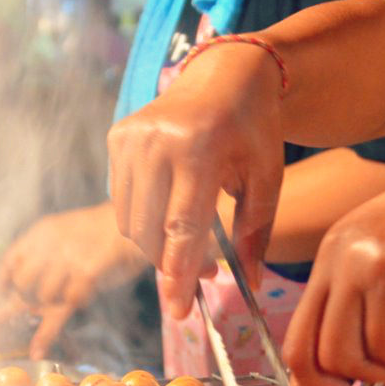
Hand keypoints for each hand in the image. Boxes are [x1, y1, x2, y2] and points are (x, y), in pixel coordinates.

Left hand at [0, 203, 149, 357]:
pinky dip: (46, 335)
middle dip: (27, 300)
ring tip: (69, 299)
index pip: (10, 262)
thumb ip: (46, 254)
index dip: (3, 284)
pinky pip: (61, 311)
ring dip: (51, 306)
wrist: (134, 224)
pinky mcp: (86, 276)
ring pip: (42, 297)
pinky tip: (37, 351)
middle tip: (40, 304)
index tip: (1, 297)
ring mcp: (67, 261)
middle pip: (22, 284)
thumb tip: (27, 286)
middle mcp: (49, 246)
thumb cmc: (104, 232)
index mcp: (41, 233)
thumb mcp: (67, 232)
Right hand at [106, 41, 285, 317]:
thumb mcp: (267, 178)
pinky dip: (142, 219)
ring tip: (191, 245)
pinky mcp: (117, 136)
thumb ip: (255, 231)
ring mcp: (131, 137)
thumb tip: (249, 283)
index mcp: (199, 149)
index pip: (181, 227)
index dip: (178, 274)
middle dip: (171, 264)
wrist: (226, 73)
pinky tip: (170, 212)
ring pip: (129, 220)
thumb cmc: (253, 128)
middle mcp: (156, 141)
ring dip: (155, 245)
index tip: (179, 311)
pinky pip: (121, 199)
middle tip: (204, 274)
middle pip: (149, 230)